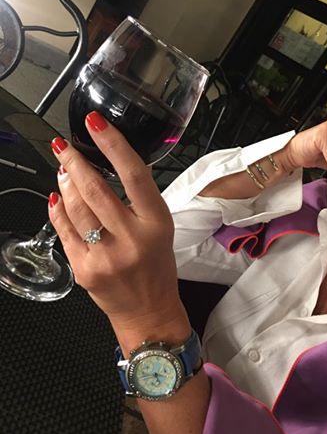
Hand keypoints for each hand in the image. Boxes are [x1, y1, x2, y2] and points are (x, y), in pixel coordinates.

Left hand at [48, 111, 189, 351]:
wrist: (148, 310)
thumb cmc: (156, 267)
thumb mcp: (161, 228)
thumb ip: (139, 199)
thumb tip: (109, 165)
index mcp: (156, 225)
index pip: (134, 175)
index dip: (112, 144)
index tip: (96, 124)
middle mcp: (131, 240)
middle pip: (96, 190)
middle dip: (75, 161)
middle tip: (64, 146)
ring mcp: (105, 257)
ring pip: (75, 208)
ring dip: (65, 182)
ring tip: (64, 170)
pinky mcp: (84, 270)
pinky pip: (63, 231)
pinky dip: (57, 209)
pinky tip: (57, 196)